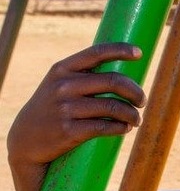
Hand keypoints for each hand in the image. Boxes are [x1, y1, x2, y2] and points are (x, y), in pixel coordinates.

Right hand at [8, 43, 145, 190]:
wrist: (26, 139)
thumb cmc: (53, 108)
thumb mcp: (59, 84)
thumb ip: (85, 75)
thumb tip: (124, 71)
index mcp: (62, 69)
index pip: (97, 52)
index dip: (121, 50)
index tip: (139, 54)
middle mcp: (64, 86)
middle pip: (114, 82)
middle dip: (136, 92)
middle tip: (142, 101)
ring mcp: (66, 108)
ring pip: (114, 107)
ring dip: (132, 114)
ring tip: (136, 119)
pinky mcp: (69, 131)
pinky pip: (106, 127)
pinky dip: (121, 128)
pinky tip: (125, 128)